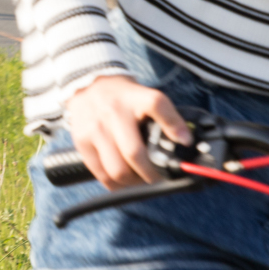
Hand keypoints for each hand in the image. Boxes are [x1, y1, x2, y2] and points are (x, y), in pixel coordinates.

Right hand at [63, 74, 192, 189]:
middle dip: (151, 174)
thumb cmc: (123, 98)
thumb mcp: (145, 97)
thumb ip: (165, 116)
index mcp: (134, 97)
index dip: (173, 125)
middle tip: (158, 176)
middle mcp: (113, 112)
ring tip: (140, 178)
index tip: (185, 142)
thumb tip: (186, 142)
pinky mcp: (82, 142)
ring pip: (118, 170)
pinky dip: (116, 184)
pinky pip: (101, 174)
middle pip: (135, 153)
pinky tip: (123, 179)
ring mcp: (95, 128)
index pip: (157, 104)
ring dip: (133, 182)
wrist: (87, 85)